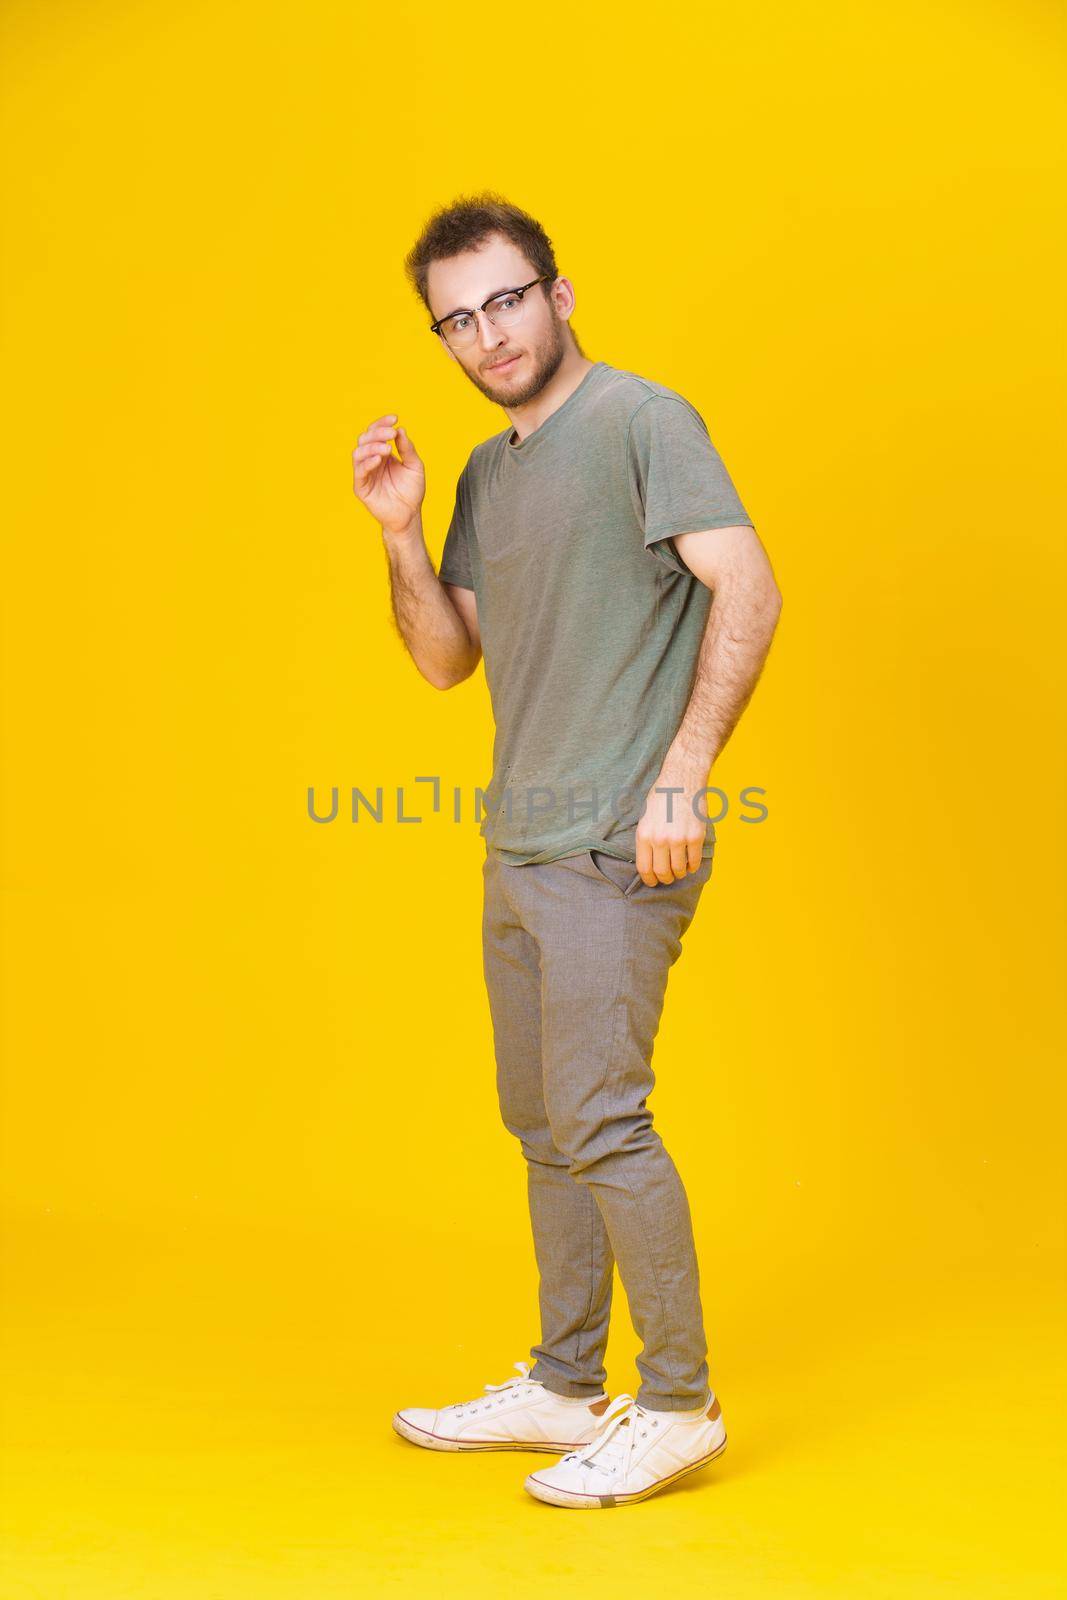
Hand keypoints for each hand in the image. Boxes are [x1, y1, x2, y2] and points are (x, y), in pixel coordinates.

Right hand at [352, 412, 425, 535]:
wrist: (409, 515)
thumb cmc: (412, 491)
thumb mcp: (414, 466)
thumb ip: (407, 448)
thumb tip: (400, 429)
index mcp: (382, 453)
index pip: (376, 432)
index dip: (383, 423)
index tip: (394, 418)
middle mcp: (371, 461)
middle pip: (365, 438)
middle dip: (377, 433)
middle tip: (391, 434)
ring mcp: (365, 473)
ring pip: (358, 452)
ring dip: (371, 446)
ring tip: (387, 448)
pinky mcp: (361, 487)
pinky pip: (359, 471)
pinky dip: (367, 463)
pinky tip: (379, 459)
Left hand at [634, 769, 707, 884]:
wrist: (682, 778)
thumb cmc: (662, 796)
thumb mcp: (645, 817)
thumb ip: (646, 839)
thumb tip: (649, 860)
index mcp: (644, 835)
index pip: (644, 868)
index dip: (649, 879)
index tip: (653, 882)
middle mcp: (660, 839)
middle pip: (662, 872)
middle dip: (665, 879)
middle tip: (668, 877)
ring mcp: (679, 839)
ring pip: (678, 870)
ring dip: (679, 873)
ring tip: (680, 870)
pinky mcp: (696, 837)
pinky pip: (694, 861)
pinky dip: (693, 866)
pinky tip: (691, 864)